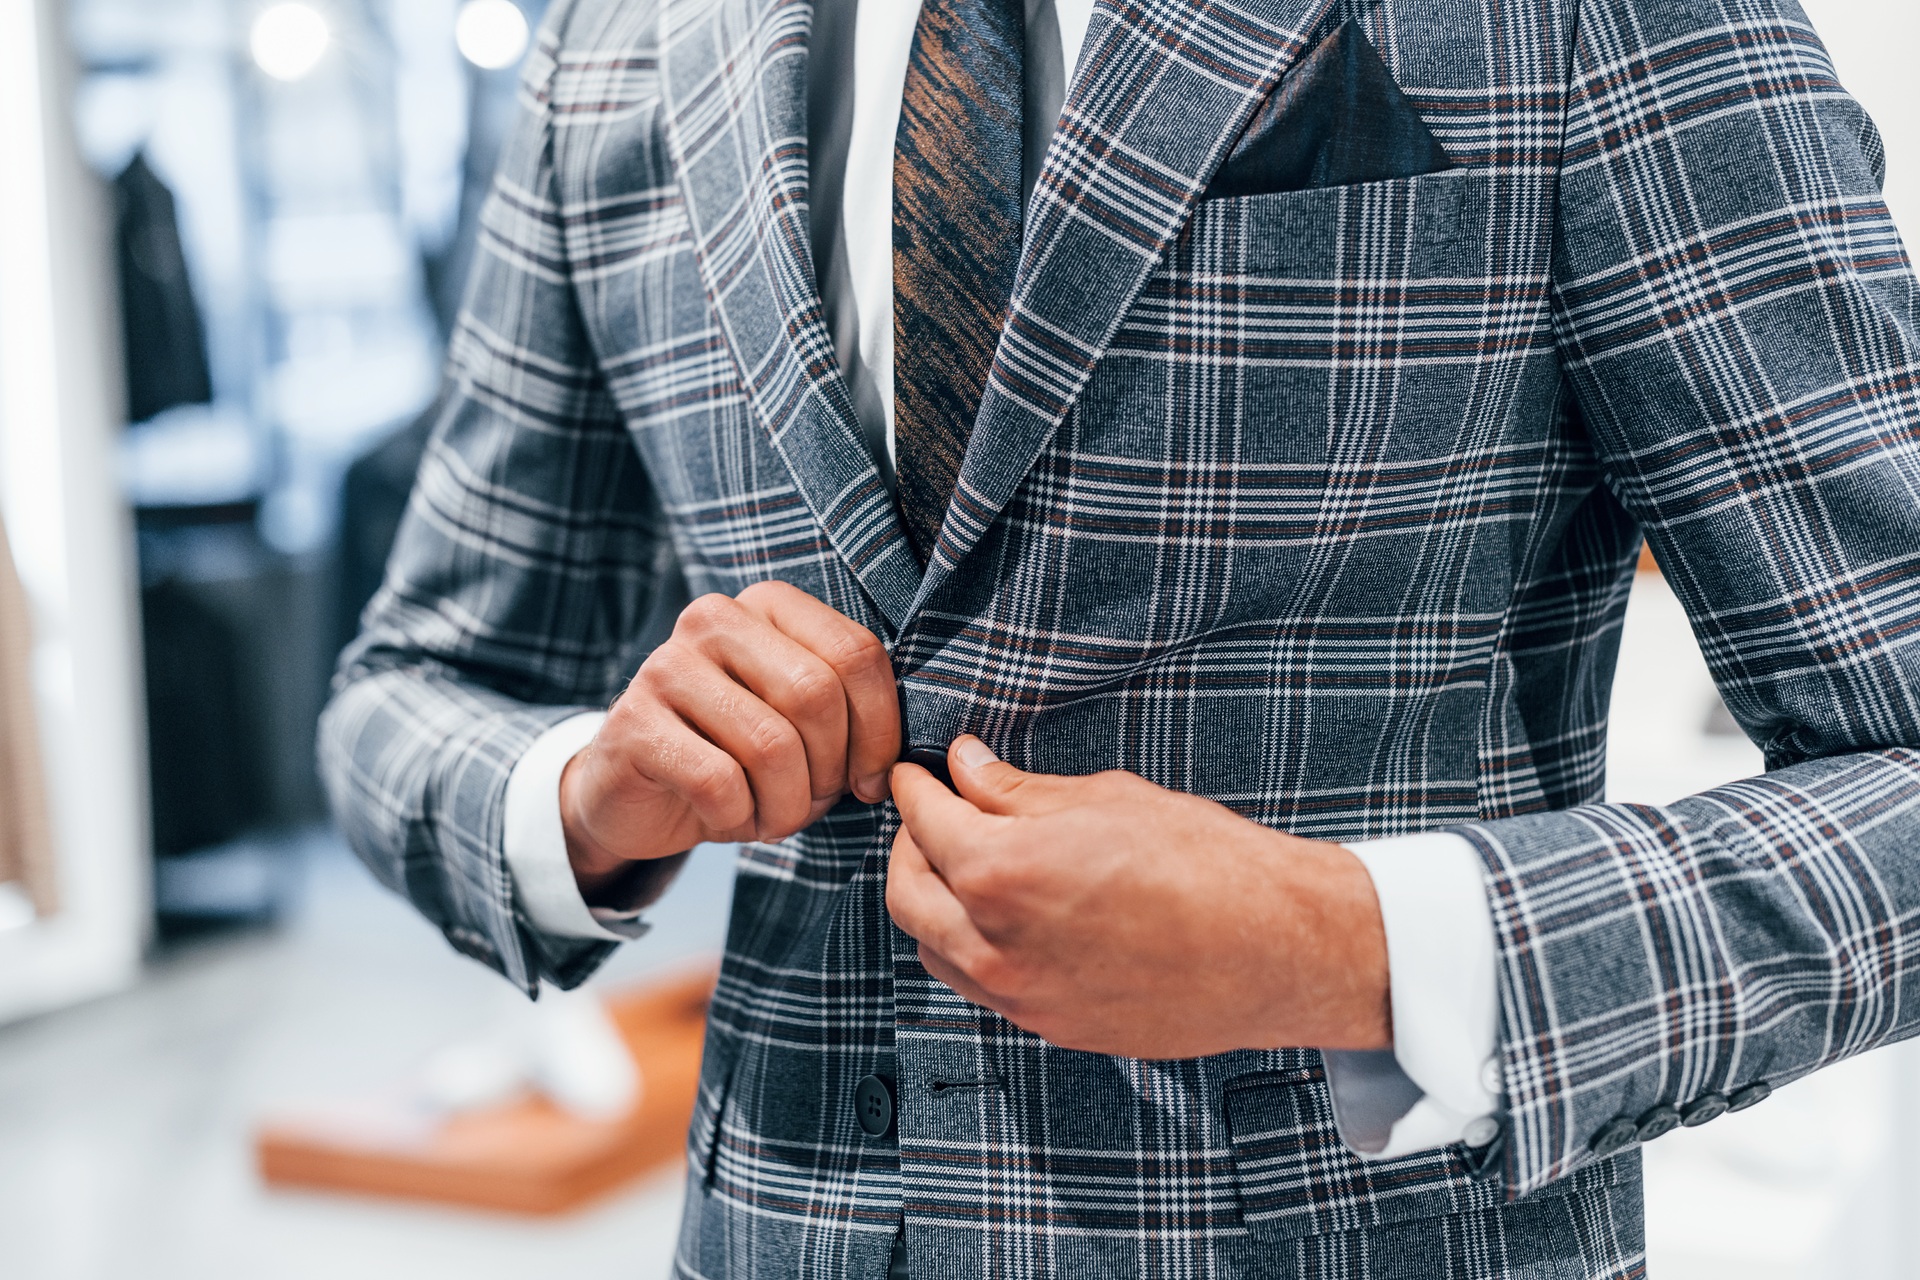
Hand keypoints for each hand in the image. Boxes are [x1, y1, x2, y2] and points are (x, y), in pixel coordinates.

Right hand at [560, 581, 899, 897]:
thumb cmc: (740, 756)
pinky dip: (739, 819)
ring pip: (771, 745)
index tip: (871, 779)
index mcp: (768, 605)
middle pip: (815, 695)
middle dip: (830, 770)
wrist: (638, 793)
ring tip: (772, 816)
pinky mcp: (632, 723)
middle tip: (815, 800)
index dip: (879, 730)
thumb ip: (851, 712)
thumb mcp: (804, 726)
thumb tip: (906, 758)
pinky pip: (718, 782)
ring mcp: (666, 666)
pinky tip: (730, 818)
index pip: (856, 653)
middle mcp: (713, 619)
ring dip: (787, 805)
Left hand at [887, 738, 1390, 1058]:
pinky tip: (1003, 919)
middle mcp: (996, 942)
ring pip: (933, 948)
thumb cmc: (1206, 864)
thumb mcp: (1105, 799)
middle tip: (932, 818)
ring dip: (934, 904)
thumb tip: (968, 770)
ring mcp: (1020, 994)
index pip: (924, 820)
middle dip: (910, 847)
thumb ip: (1018, 790)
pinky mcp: (1049, 1026)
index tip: (917, 774)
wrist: (1274, 948)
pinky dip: (971, 948)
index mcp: (1002, 870)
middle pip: (906, 892)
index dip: (916, 788)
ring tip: (965, 870)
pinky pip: (978, 986)